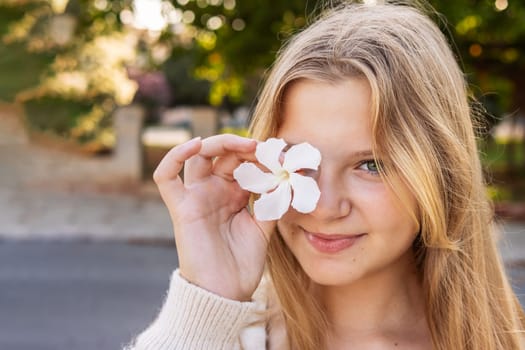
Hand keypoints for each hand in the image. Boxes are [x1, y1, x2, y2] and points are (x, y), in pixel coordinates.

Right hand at [153, 135, 275, 300]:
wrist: (226, 293)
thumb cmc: (242, 263)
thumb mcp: (263, 227)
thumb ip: (270, 202)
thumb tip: (287, 177)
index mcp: (232, 194)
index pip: (243, 162)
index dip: (260, 156)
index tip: (283, 156)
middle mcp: (213, 191)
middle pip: (223, 154)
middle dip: (245, 147)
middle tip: (267, 149)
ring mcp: (195, 197)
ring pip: (198, 156)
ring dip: (220, 143)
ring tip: (247, 145)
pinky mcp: (181, 207)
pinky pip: (166, 178)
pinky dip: (175, 156)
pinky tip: (196, 144)